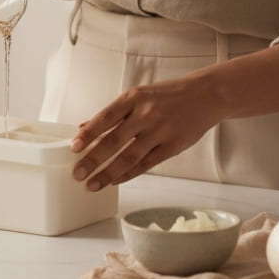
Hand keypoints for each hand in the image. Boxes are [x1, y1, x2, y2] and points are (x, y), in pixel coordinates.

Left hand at [69, 78, 220, 190]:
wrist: (204, 95)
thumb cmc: (167, 95)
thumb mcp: (138, 95)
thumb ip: (113, 113)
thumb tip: (84, 127)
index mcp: (133, 98)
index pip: (105, 118)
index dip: (88, 134)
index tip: (73, 147)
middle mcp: (145, 114)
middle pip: (114, 141)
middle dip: (93, 159)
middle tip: (77, 173)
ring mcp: (159, 131)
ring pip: (129, 157)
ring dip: (108, 173)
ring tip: (92, 184)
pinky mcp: (172, 146)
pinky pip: (146, 164)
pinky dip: (128, 174)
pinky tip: (115, 180)